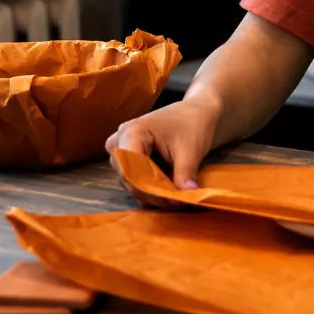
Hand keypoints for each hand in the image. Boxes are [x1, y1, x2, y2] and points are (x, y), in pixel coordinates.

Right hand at [105, 95, 220, 207]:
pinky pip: (135, 180)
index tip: (174, 200)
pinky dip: (153, 188)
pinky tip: (171, 189)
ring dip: (154, 193)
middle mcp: (119, 142)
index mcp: (132, 133)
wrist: (195, 113)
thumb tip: (187, 198)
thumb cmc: (193, 124)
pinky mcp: (127, 158)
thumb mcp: (191, 150)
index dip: (151, 190)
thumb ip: (185, 174)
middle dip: (154, 193)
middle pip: (129, 179)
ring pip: (131, 183)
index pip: (131, 171)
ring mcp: (120, 150)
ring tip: (177, 195)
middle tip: (179, 200)